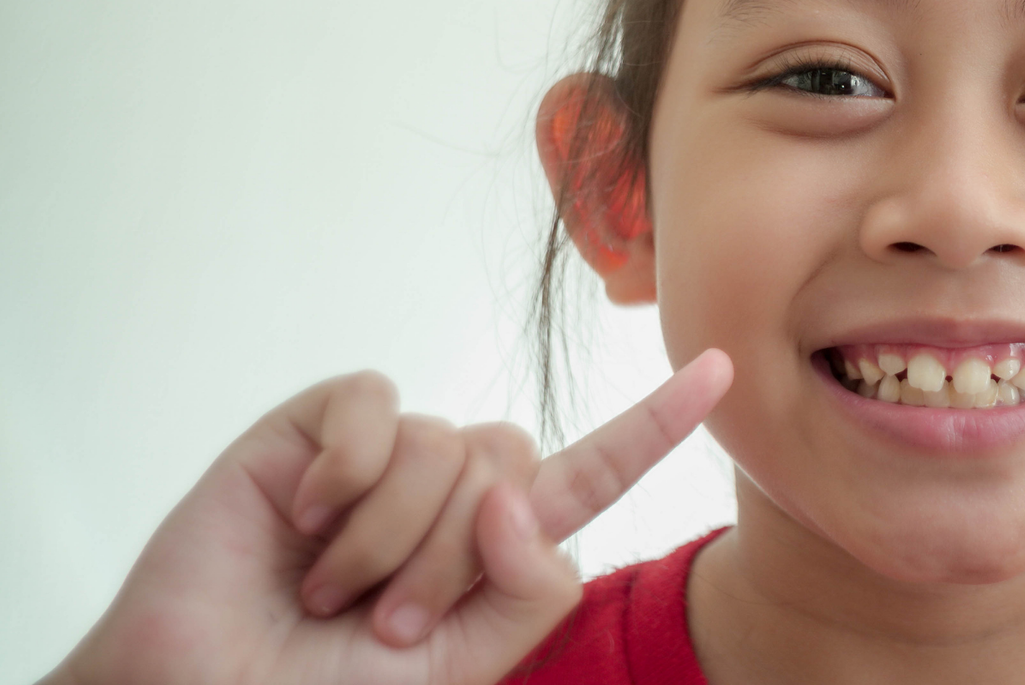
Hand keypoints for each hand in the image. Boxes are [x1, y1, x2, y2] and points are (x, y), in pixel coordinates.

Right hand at [43, 350, 733, 684]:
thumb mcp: (464, 664)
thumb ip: (529, 589)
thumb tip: (514, 495)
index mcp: (494, 546)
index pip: (593, 475)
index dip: (657, 424)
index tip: (723, 368)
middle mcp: (448, 489)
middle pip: (515, 463)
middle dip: (450, 563)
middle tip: (376, 626)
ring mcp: (382, 454)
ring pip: (450, 444)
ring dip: (388, 541)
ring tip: (327, 592)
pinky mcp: (315, 428)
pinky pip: (377, 406)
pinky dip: (347, 473)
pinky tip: (301, 520)